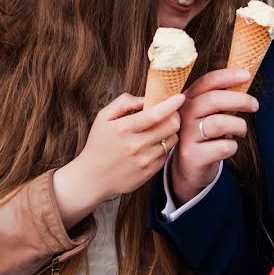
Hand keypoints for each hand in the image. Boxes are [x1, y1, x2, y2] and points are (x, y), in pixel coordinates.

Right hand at [53, 92, 184, 227]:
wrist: (92, 178)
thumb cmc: (99, 144)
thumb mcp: (103, 118)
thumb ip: (124, 103)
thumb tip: (145, 99)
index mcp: (124, 129)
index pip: (155, 114)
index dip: (172, 104)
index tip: (180, 97)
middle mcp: (136, 145)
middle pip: (171, 126)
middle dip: (175, 116)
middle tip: (171, 113)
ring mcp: (144, 160)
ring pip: (172, 140)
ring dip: (171, 131)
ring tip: (161, 129)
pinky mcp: (149, 172)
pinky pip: (167, 154)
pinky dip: (164, 146)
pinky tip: (153, 144)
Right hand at [170, 68, 258, 204]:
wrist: (189, 167)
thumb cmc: (205, 134)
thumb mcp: (209, 113)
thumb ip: (221, 98)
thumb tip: (245, 78)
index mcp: (188, 99)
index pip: (206, 82)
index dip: (227, 76)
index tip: (246, 75)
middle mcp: (184, 115)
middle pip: (213, 100)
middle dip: (240, 99)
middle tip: (255, 105)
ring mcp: (186, 135)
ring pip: (219, 123)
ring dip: (238, 125)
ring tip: (241, 130)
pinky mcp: (192, 155)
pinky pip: (222, 147)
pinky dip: (233, 147)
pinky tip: (229, 147)